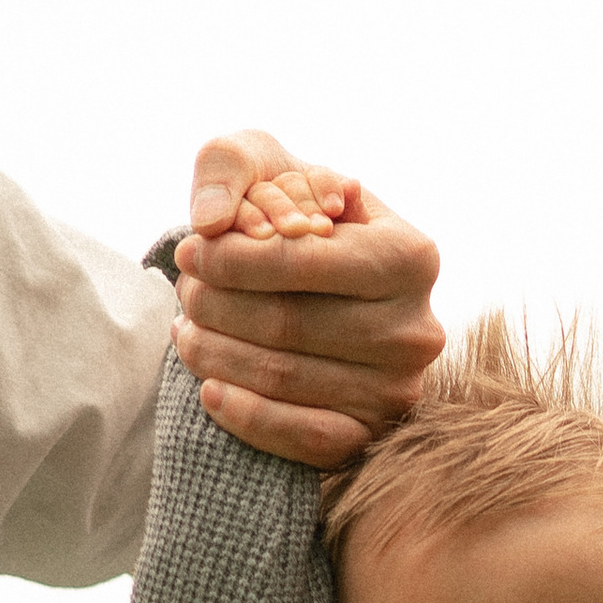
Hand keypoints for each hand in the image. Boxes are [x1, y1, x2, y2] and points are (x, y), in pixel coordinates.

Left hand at [171, 130, 444, 465]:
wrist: (318, 288)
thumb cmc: (289, 220)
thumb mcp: (265, 167)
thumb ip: (230, 164)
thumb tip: (210, 222)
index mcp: (410, 255)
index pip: (305, 261)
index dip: (234, 258)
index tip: (188, 251)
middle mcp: (417, 327)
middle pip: (289, 323)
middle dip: (218, 307)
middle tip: (184, 294)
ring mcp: (398, 388)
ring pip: (285, 378)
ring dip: (217, 356)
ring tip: (186, 332)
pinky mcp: (371, 433)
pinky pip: (305, 437)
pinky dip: (247, 417)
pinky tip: (210, 391)